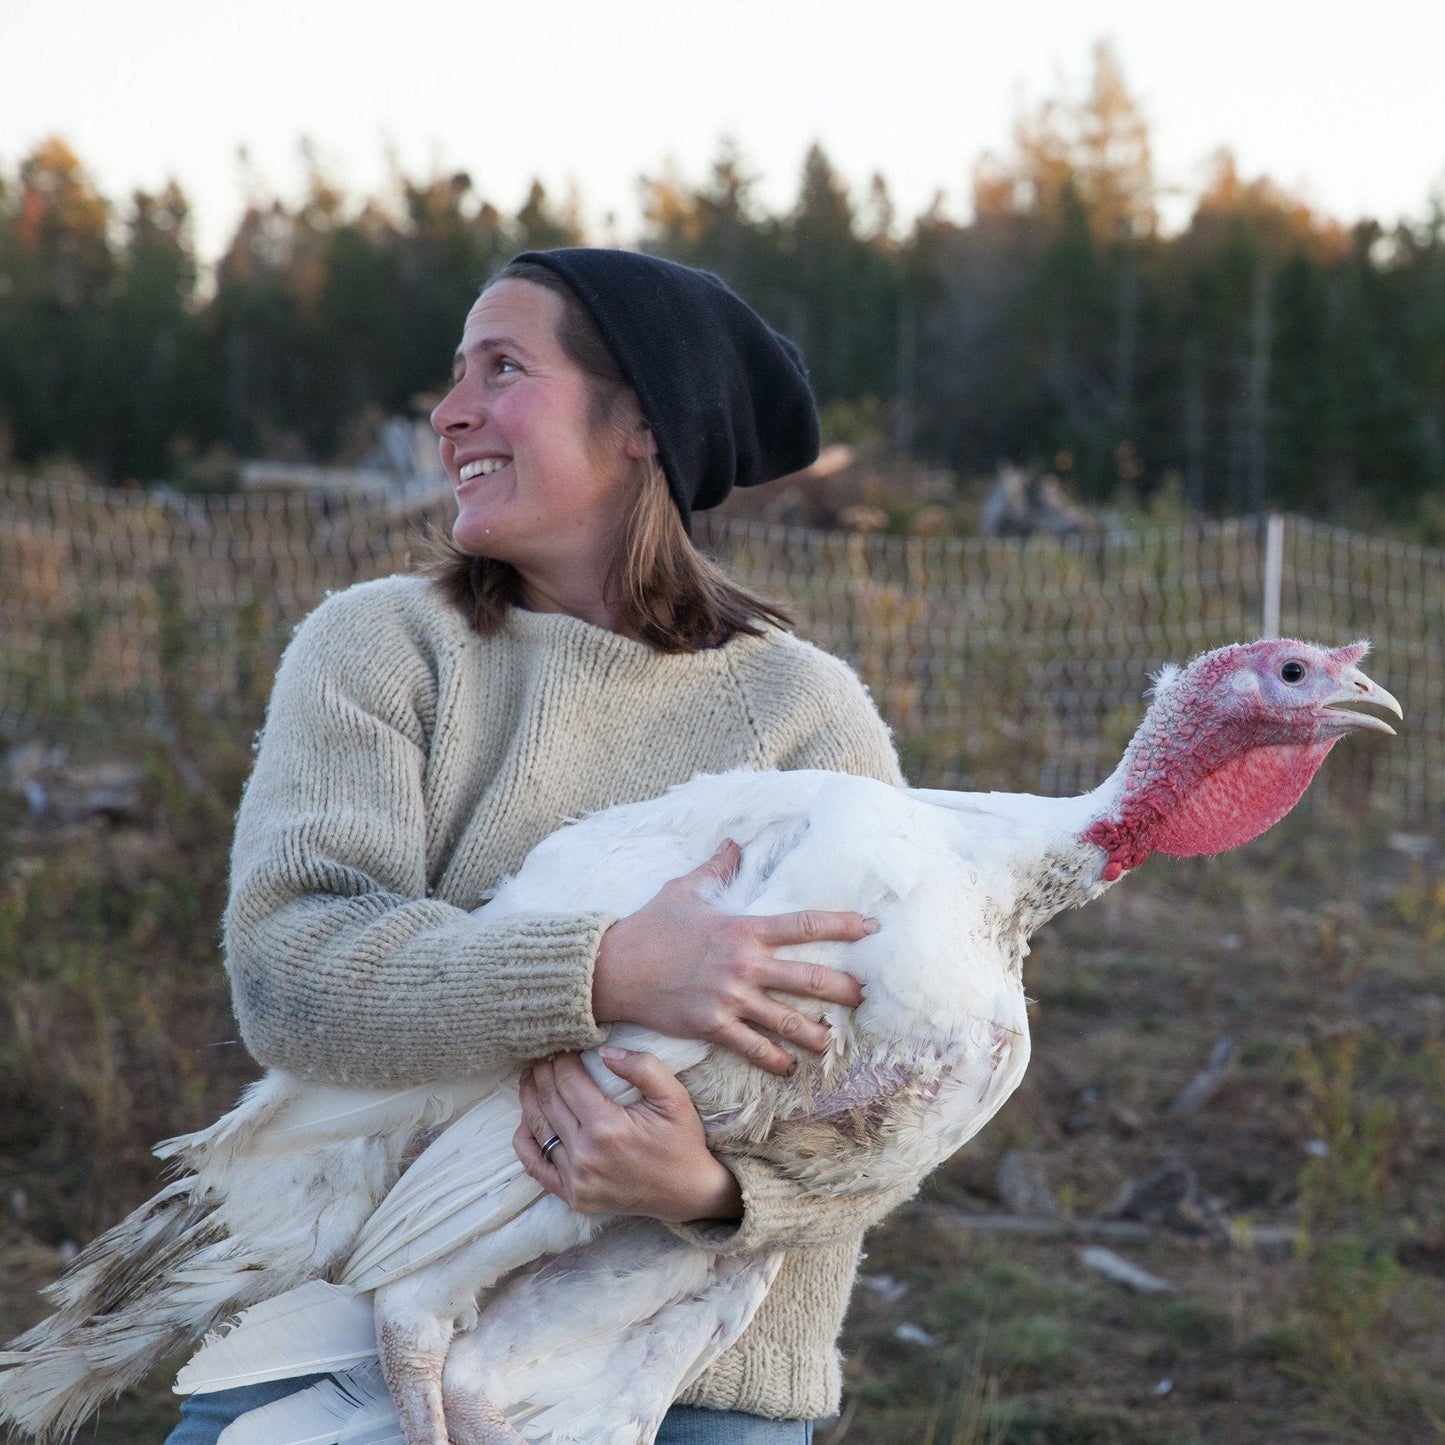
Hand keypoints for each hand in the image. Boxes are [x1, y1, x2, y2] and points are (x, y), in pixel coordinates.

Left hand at [515, 1048, 742, 1223]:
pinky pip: (536, 1166)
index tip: (562, 1046)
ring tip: (529, 1078)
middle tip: (541, 1055)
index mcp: (607, 1128)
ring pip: (539, 1129)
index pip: (569, 1082)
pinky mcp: (572, 1196)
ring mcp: (576, 1180)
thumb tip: (605, 1051)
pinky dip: (526, 1141)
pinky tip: (526, 1120)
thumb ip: (643, 1068)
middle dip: (542, 1074)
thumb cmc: (681, 1141)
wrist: (686, 1192)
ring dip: (529, 1099)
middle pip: (549, 1102)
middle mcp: (585, 1155)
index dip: (561, 1060)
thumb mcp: (674, 1097)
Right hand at [591, 840, 875, 1074]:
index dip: (842, 925)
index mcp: (743, 929)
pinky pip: (753, 1047)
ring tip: (835, 1040)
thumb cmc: (650, 926)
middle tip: (867, 995)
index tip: (871, 928)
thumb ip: (716, 869)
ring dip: (817, 1032)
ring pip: (787, 1019)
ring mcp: (730, 998)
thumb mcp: (684, 890)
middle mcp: (744, 965)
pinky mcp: (713, 1026)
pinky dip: (775, 1059)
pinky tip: (790, 1067)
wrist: (614, 968)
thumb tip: (733, 844)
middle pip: (809, 978)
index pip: (804, 925)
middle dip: (843, 988)